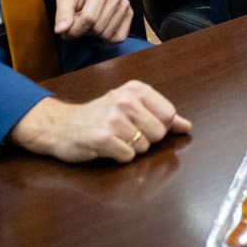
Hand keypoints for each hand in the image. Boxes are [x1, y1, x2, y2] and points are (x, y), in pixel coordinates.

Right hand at [10, 81, 189, 163]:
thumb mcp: (130, 107)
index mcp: (136, 89)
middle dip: (146, 140)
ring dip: (131, 149)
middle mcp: (125, 100)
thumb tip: (186, 125)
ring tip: (115, 140)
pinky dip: (120, 157)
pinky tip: (108, 149)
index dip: (160, 127)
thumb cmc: (98, 117)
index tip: (143, 126)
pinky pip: (128, 156)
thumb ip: (161, 115)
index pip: (169, 114)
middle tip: (126, 134)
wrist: (60, 126)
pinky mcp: (102, 138)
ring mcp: (113, 119)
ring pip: (144, 146)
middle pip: (159, 132)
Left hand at [55, 0, 132, 42]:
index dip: (74, 30)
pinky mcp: (129, 12)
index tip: (65, 32)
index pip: (89, 19)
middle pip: (98, 29)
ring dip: (93, 34)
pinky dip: (106, 37)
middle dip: (83, 31)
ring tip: (87, 22)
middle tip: (77, 22)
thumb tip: (61, 30)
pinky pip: (119, 37)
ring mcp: (125, 5)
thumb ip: (62, 13)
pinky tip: (98, 26)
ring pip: (107, 35)